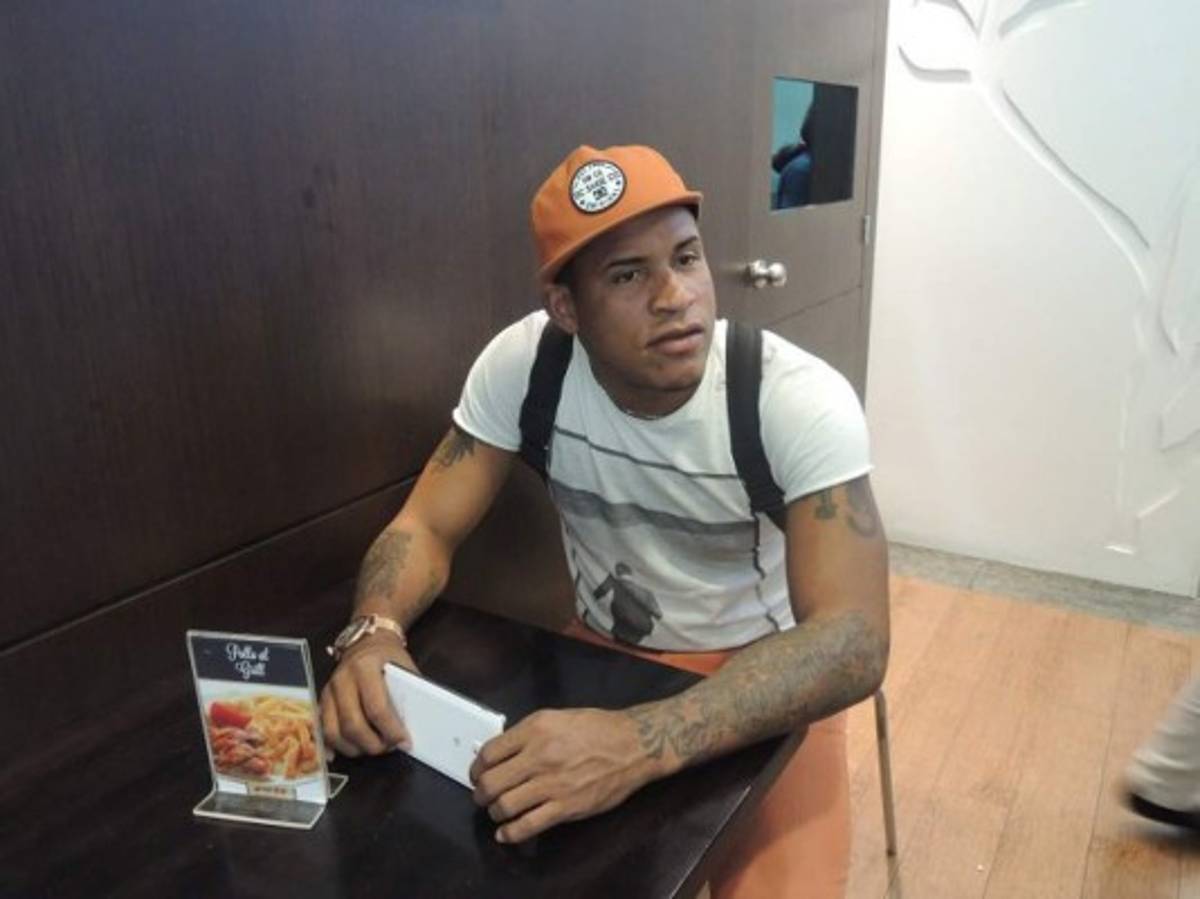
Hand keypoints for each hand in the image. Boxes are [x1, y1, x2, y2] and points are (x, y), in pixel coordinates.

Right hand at [320, 632, 415, 758]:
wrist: (367, 642)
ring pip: (333, 732)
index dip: (391, 730)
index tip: (404, 742)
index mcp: (365, 667)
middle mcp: (342, 679)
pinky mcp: (321, 701)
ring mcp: (328, 690)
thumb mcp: (404, 668)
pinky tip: (340, 754)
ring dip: (354, 748)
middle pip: (352, 724)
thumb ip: (409, 694)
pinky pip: (321, 729)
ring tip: (373, 748)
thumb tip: (417, 726)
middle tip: (388, 748)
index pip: (376, 708)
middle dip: (372, 744)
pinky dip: (331, 746)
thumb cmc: (389, 658)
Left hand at [469, 707, 658, 843]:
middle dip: (480, 793)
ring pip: (504, 806)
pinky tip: (506, 833)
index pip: (489, 753)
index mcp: (536, 729)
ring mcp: (552, 784)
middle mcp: (539, 756)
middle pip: (490, 782)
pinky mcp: (565, 807)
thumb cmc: (598, 728)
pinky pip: (527, 826)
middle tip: (483, 796)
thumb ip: (528, 734)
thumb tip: (502, 751)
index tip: (478, 773)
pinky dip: (510, 833)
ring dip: (494, 812)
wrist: (633, 745)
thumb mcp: (557, 717)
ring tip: (497, 811)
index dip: (477, 767)